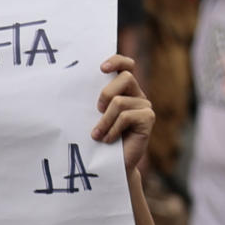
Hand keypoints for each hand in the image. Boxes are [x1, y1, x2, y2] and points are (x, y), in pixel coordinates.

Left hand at [93, 55, 154, 173]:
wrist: (110, 163)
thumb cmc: (100, 138)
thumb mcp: (95, 115)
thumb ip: (96, 99)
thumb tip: (76, 84)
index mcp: (124, 89)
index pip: (126, 65)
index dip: (117, 61)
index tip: (102, 68)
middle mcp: (137, 95)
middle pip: (125, 77)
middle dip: (106, 93)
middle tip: (97, 111)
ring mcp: (145, 107)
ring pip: (120, 102)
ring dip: (104, 121)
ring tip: (98, 135)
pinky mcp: (148, 119)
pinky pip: (126, 116)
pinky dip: (113, 129)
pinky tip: (109, 140)